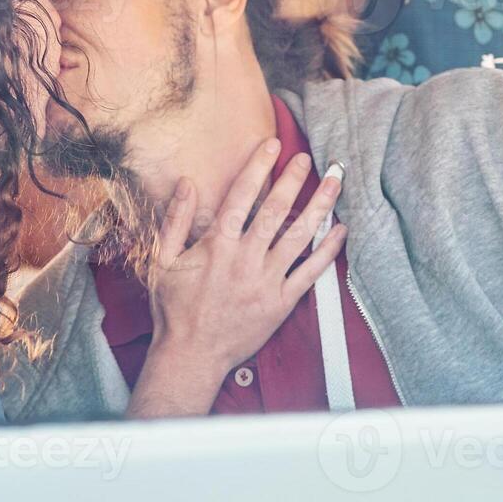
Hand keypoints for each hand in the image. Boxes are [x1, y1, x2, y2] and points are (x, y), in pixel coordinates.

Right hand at [126, 140, 345, 417]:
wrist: (190, 356)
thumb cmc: (174, 310)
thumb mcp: (162, 262)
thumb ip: (175, 220)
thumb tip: (186, 183)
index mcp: (217, 246)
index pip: (242, 196)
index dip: (259, 167)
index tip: (273, 145)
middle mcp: (245, 259)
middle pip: (275, 211)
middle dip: (294, 180)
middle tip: (308, 158)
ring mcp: (266, 281)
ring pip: (299, 237)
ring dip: (319, 207)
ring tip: (335, 183)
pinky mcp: (281, 303)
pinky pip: (310, 273)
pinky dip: (328, 251)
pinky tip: (340, 232)